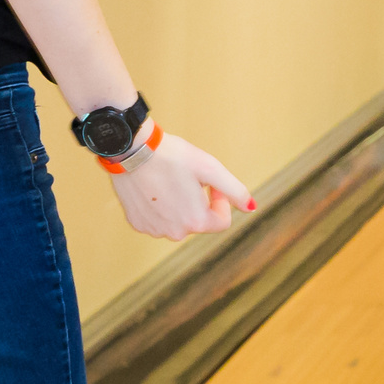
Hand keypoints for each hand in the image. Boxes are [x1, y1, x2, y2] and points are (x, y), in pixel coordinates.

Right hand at [106, 130, 253, 241]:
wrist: (131, 150)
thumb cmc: (173, 156)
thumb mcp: (211, 169)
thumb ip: (235, 191)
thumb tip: (252, 208)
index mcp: (196, 222)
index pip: (222, 221)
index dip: (221, 200)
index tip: (211, 184)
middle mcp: (175, 233)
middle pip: (199, 221)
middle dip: (199, 203)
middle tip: (188, 179)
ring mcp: (154, 230)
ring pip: (178, 221)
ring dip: (180, 205)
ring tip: (170, 182)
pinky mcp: (137, 223)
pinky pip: (158, 219)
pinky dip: (160, 207)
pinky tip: (154, 187)